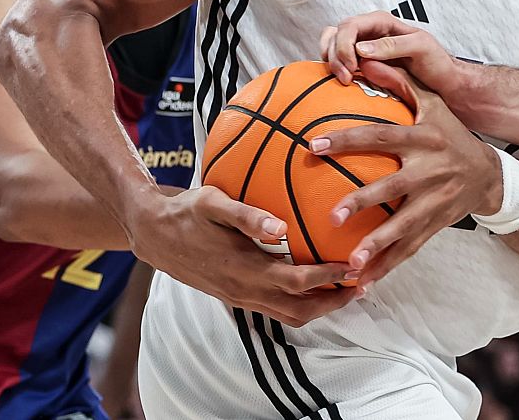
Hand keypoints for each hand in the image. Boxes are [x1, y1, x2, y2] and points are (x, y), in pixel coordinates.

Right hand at [125, 185, 355, 325]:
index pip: (297, 282)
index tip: (356, 265)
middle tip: (365, 282)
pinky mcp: (237, 297)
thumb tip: (281, 227)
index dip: (329, 278)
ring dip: (321, 306)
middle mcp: (244, 290)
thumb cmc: (186, 213)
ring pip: (289, 315)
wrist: (153, 234)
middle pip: (300, 309)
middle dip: (335, 300)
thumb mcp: (213, 203)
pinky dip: (302, 303)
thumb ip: (246, 216)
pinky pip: (276, 310)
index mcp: (243, 269)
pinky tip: (316, 284)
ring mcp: (240, 298)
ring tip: (349, 288)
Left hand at [307, 68, 502, 288]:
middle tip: (332, 216)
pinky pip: (409, 250)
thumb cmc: (450, 133)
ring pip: (403, 227)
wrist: (489, 175)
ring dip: (377, 246)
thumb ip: (400, 82)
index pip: (381, 137)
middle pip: (392, 187)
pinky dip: (387, 267)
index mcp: (423, 138)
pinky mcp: (435, 226)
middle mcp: (429, 171)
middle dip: (363, 202)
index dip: (348, 140)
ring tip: (350, 264)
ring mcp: (434, 202)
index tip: (314, 145)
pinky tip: (363, 284)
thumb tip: (365, 59)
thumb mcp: (433, 103)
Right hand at [319, 13, 463, 95]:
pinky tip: (343, 80)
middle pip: (336, 34)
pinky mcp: (360, 61)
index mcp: (382, 22)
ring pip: (331, 44)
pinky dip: (333, 67)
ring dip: (331, 61)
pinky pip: (337, 58)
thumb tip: (361, 48)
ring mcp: (362, 45)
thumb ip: (392, 45)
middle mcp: (369, 31)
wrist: (441, 80)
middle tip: (346, 78)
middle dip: (335, 55)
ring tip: (344, 80)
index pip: (350, 26)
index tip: (352, 66)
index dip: (344, 45)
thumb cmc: (435, 61)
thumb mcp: (420, 48)